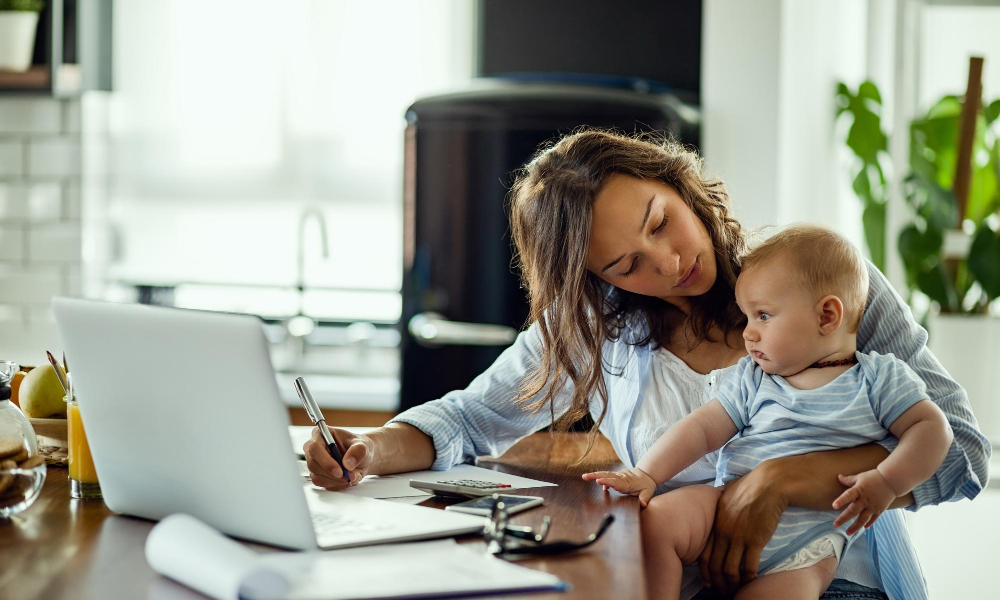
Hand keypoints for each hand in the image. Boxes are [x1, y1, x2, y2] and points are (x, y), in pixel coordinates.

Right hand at [303, 427, 373, 489]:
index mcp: (321, 434)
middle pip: (313, 464)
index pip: (315, 448)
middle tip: (348, 476)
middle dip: (332, 474)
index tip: (339, 471)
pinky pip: (322, 484)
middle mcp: (313, 448)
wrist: (362, 459)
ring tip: (350, 475)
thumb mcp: (363, 445)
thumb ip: (358, 452)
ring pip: (317, 476)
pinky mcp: (316, 474)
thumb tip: (348, 464)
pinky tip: (345, 478)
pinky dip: (336, 484)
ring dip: (336, 480)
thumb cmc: (359, 447)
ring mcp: (313, 462)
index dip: (325, 461)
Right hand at [581, 467, 656, 506]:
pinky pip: (607, 476)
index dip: (606, 482)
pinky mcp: (617, 475)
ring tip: (584, 476)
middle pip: (606, 476)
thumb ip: (644, 498)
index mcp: (626, 483)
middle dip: (595, 476)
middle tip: (585, 476)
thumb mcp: (648, 492)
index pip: (615, 482)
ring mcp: (618, 476)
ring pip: (605, 474)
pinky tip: (596, 480)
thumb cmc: (647, 484)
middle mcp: (621, 478)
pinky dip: (601, 478)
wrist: (648, 473)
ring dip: (595, 475)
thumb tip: (643, 505)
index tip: (598, 481)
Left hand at [699, 464, 786, 594]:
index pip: (704, 553)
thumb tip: (718, 507)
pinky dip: (748, 577)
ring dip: (732, 583)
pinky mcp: (755, 541)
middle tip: (721, 590)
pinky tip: (750, 580)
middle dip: (717, 581)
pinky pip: (749, 566)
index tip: (708, 580)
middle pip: (715, 565)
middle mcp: (724, 532)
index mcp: (716, 522)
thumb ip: (721, 506)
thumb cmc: (750, 486)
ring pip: (730, 569)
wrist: (769, 484)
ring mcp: (739, 537)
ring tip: (735, 588)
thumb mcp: (727, 495)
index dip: (705, 571)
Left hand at [832, 469, 895, 533]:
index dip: (841, 500)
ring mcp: (873, 506)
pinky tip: (863, 528)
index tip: (834, 506)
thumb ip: (849, 479)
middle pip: (853, 511)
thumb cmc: (874, 477)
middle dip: (844, 518)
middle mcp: (865, 500)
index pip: (848, 495)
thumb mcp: (860, 477)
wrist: (892, 481)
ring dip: (855, 527)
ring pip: (863, 519)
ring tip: (848, 533)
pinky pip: (873, 519)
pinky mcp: (880, 510)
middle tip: (835, 525)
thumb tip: (839, 477)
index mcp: (859, 490)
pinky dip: (868, 523)